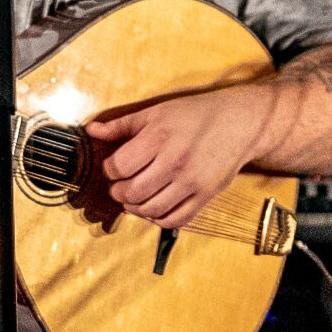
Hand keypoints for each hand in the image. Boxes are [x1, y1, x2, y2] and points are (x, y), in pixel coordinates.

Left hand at [84, 85, 268, 227]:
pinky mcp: (206, 196)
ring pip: (151, 209)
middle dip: (118, 192)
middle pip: (131, 192)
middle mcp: (175, 161)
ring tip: (133, 198)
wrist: (240, 122)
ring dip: (135, 208)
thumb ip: (122, 125)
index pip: (118, 167)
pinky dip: (159, 219)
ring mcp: (192, 182)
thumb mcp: (156, 112)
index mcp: (159, 137)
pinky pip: (176, 219)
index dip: (109, 170)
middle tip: (120, 186)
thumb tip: (91, 131)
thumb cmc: (196, 114)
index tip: (114, 167)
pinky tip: (153, 209)